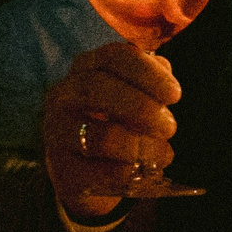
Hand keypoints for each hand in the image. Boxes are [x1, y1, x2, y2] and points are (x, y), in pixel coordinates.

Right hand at [42, 43, 180, 221]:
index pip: (114, 56)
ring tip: (162, 153)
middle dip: (141, 108)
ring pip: (100, 136)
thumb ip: (150, 82)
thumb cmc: (115, 125)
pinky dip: (128, 171)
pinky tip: (140, 171)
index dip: (147, 73)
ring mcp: (57, 133)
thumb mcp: (133, 98)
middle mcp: (64, 95)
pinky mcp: (63, 170)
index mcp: (86, 68)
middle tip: (170, 127)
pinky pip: (100, 172)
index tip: (174, 95)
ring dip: (140, 146)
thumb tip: (164, 73)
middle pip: (98, 88)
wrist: (84, 175)